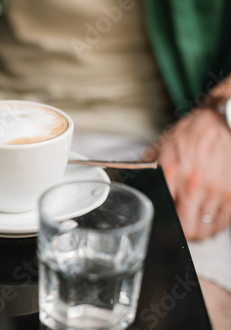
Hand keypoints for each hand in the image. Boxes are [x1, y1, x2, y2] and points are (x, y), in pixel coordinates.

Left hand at [144, 107, 230, 240]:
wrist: (221, 123)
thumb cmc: (190, 134)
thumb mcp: (160, 148)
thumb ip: (148, 170)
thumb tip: (136, 185)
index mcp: (171, 174)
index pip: (163, 215)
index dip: (161, 226)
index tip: (160, 226)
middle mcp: (194, 186)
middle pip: (188, 231)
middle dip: (181, 235)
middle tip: (178, 229)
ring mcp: (215, 191)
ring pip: (206, 230)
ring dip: (198, 231)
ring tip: (193, 223)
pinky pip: (224, 222)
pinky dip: (215, 225)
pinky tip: (208, 218)